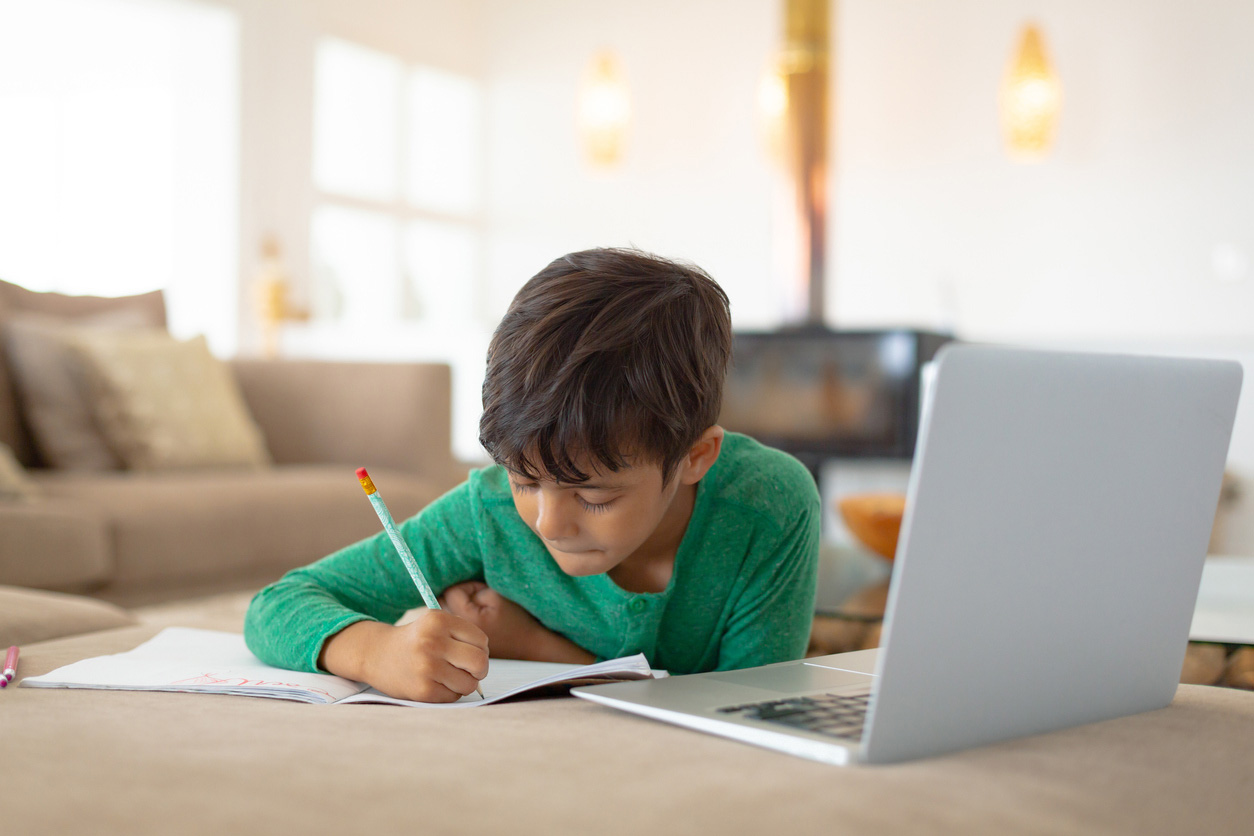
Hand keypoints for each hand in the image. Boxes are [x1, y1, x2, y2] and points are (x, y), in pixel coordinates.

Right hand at [319, 610, 487, 702]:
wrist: (377, 654)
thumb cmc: (416, 639)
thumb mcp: (435, 624)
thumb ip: (463, 636)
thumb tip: (485, 661)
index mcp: (439, 620)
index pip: (481, 640)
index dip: (481, 649)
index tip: (470, 651)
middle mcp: (432, 642)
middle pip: (480, 662)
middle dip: (480, 669)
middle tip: (471, 669)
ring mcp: (427, 668)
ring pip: (469, 684)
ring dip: (464, 683)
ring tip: (449, 676)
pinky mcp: (423, 690)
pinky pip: (454, 697)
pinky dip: (450, 693)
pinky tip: (436, 683)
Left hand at [441, 581, 594, 663]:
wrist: (531, 649)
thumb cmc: (517, 621)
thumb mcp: (498, 597)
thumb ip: (474, 590)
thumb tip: (458, 592)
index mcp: (467, 618)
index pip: (451, 592)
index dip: (467, 586)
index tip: (482, 591)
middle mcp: (459, 633)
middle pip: (444, 605)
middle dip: (458, 597)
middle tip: (477, 599)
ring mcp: (461, 643)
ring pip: (447, 618)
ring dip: (457, 609)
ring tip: (478, 610)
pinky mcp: (465, 648)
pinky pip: (454, 629)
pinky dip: (460, 623)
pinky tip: (477, 623)